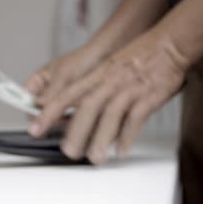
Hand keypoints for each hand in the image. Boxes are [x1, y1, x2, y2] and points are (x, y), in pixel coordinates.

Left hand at [29, 32, 187, 163]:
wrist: (168, 45)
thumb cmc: (134, 61)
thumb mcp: (105, 71)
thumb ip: (87, 93)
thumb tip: (67, 117)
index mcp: (95, 77)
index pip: (65, 95)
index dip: (48, 113)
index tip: (35, 130)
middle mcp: (108, 82)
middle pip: (87, 107)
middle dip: (76, 131)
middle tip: (69, 152)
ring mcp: (129, 88)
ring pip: (111, 114)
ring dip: (102, 138)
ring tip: (96, 158)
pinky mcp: (149, 95)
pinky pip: (137, 117)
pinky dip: (129, 135)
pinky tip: (122, 150)